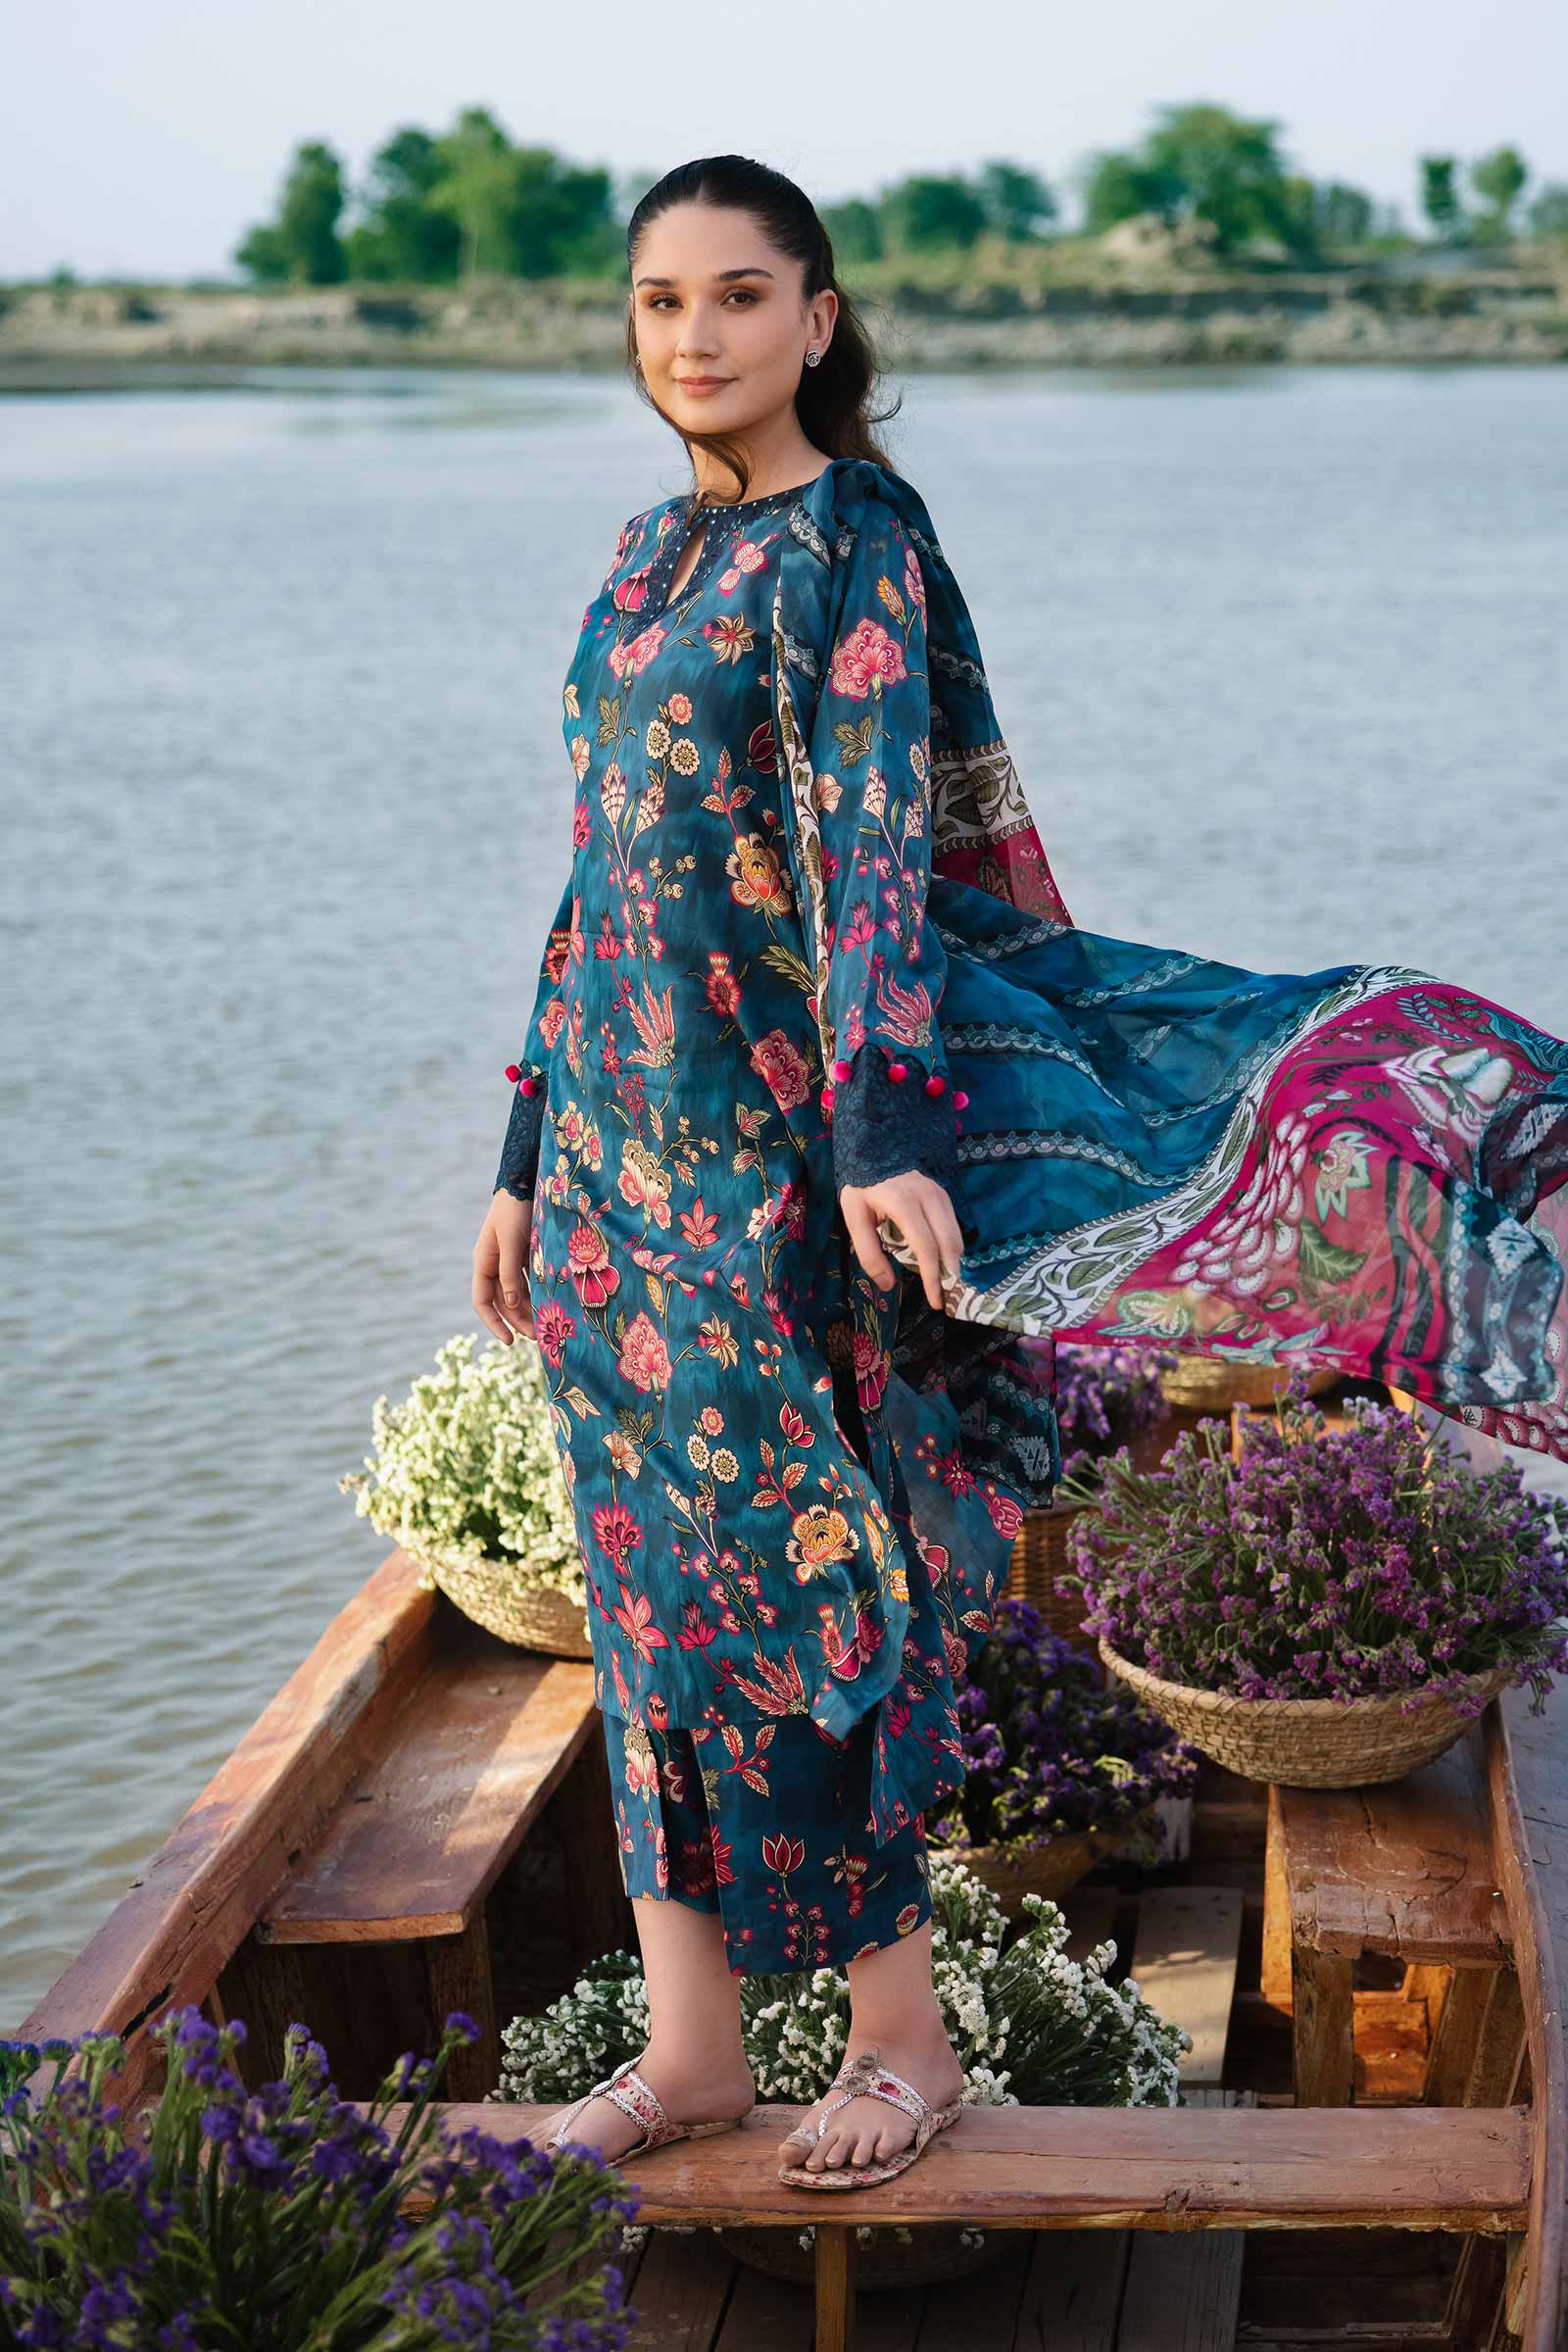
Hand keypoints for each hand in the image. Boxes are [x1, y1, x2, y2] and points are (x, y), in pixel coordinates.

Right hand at [473, 1190, 534, 1343]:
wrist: (525, 1181)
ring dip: (530, 1309)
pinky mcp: (526, 1254)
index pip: (482, 1301)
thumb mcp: (510, 1241)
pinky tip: (553, 1304)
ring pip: (518, 1293)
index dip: (493, 1323)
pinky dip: (539, 1293)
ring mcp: (510, 1260)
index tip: (509, 1341)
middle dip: (519, 1321)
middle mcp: (494, 1264)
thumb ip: (509, 1272)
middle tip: (540, 1338)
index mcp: (482, 1262)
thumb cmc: (514, 1209)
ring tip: (548, 1326)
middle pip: (504, 1301)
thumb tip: (510, 1304)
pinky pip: (530, 1281)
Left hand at [839, 1169, 962, 1310]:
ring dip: (954, 1261)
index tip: (935, 1300)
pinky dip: (952, 1246)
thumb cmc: (862, 1188)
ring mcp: (938, 1193)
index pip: (926, 1245)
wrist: (873, 1152)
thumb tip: (888, 1286)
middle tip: (947, 1297)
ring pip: (955, 1234)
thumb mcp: (855, 1219)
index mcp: (903, 1203)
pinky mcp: (943, 1193)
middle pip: (949, 1241)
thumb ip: (869, 1254)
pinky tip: (945, 1261)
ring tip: (947, 1283)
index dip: (932, 1276)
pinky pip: (954, 1224)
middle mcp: (927, 1196)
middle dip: (950, 1273)